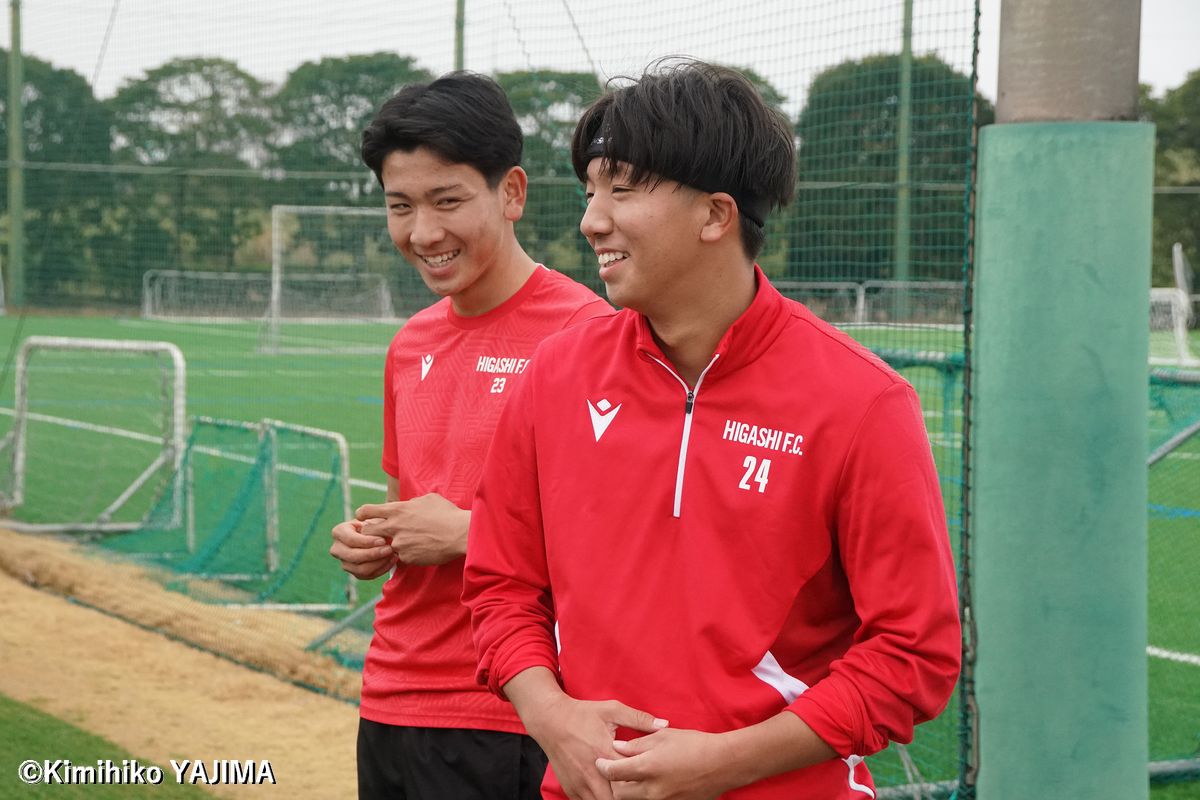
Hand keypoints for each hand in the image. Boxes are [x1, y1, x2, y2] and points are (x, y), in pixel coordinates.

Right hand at [329, 518, 395, 579]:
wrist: (375, 533)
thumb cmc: (374, 523)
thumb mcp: (373, 519)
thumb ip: (375, 525)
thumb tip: (381, 537)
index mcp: (339, 532)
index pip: (350, 540)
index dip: (367, 542)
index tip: (382, 540)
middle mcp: (337, 549)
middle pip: (353, 556)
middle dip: (373, 554)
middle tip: (389, 549)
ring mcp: (345, 562)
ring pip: (360, 569)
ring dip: (379, 563)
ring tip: (392, 554)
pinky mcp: (354, 572)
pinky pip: (368, 575)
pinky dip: (382, 569)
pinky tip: (392, 560)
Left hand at [355, 493, 469, 565]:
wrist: (460, 533)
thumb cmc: (447, 513)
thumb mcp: (428, 499)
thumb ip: (411, 502)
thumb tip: (407, 505)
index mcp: (398, 510)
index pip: (367, 511)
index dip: (362, 514)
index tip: (364, 517)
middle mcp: (394, 526)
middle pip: (368, 532)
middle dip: (371, 534)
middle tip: (380, 534)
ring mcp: (400, 544)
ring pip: (387, 546)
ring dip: (395, 545)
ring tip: (412, 542)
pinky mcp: (407, 558)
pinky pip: (402, 557)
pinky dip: (408, 554)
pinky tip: (422, 549)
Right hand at [522, 695, 668, 799]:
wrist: (549, 719)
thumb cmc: (583, 714)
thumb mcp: (612, 709)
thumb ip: (639, 719)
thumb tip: (665, 724)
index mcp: (605, 752)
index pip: (629, 778)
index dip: (642, 784)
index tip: (653, 782)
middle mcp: (592, 772)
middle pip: (615, 798)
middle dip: (629, 797)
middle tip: (641, 790)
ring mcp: (579, 783)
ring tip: (626, 795)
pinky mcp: (570, 788)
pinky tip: (609, 796)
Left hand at [597, 729, 729, 799]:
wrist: (723, 764)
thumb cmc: (693, 744)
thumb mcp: (662, 736)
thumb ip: (636, 744)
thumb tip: (617, 748)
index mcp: (647, 768)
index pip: (613, 773)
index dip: (603, 766)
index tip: (600, 761)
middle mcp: (652, 790)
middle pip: (619, 794)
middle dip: (614, 783)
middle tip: (616, 770)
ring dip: (628, 790)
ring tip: (633, 776)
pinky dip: (644, 794)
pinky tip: (650, 782)